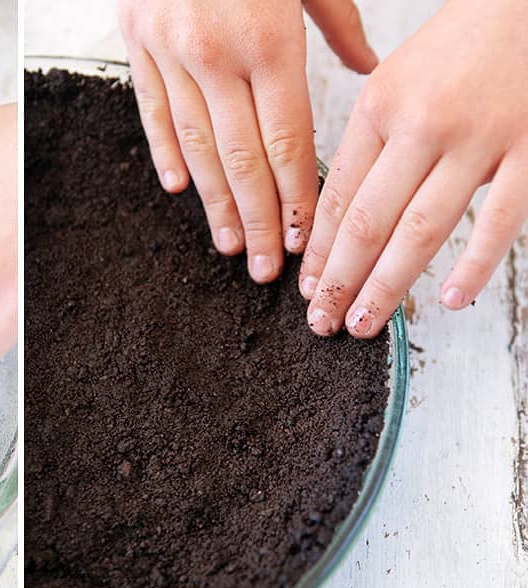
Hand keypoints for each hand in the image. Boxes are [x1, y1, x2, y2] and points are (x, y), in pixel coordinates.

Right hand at [117, 0, 376, 281]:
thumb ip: (339, 24)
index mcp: (267, 39)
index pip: (285, 140)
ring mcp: (169, 53)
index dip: (296, 195)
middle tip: (268, 267)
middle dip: (260, 219)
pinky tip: (179, 190)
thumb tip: (368, 68)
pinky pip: (151, 112)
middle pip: (241, 159)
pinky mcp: (136, 45)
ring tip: (230, 244)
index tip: (307, 236)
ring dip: (215, 203)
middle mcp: (215, 54)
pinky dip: (165, 153)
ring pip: (195, 147)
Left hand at [301, 0, 527, 336]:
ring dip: (388, 285)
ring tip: (365, 323)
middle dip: (340, 280)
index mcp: (380, 107)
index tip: (305, 287)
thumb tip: (340, 207)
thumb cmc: (463, 44)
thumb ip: (371, 140)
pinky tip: (451, 299)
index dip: (319, 249)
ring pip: (422, 229)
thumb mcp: (397, 78)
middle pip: (369, 220)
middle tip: (323, 322)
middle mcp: (423, 126)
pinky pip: (501, 219)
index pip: (338, 195)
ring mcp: (479, 141)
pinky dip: (475, 263)